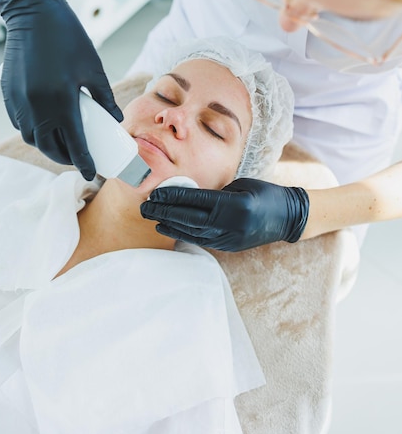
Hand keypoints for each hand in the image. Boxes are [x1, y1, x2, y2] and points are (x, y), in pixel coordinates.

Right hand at [0, 0, 122, 179]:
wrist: (34, 13)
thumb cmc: (68, 37)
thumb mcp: (93, 68)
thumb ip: (104, 97)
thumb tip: (115, 119)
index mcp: (61, 101)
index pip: (74, 143)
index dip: (83, 161)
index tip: (91, 173)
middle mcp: (37, 106)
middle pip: (49, 146)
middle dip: (65, 158)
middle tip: (79, 157)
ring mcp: (19, 101)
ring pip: (32, 138)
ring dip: (47, 146)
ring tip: (63, 143)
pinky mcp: (9, 94)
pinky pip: (21, 123)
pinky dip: (34, 131)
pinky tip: (46, 126)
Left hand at [140, 178, 309, 250]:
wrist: (288, 217)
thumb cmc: (264, 194)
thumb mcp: (240, 186)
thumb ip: (215, 193)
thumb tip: (187, 194)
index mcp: (235, 205)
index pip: (197, 200)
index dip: (174, 196)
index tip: (156, 192)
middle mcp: (231, 224)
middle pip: (190, 218)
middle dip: (165, 212)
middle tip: (145, 206)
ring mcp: (230, 238)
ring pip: (193, 232)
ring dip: (170, 224)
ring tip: (152, 217)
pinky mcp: (229, 247)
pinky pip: (202, 240)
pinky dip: (183, 233)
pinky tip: (169, 227)